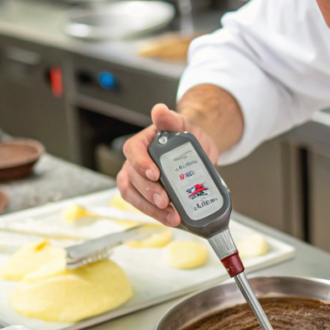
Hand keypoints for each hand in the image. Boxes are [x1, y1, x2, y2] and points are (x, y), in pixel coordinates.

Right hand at [117, 103, 219, 225]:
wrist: (196, 148)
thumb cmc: (186, 135)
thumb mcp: (182, 124)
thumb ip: (171, 119)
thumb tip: (159, 110)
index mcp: (142, 142)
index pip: (133, 151)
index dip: (141, 163)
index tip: (155, 174)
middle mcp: (135, 161)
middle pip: (133, 178)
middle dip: (148, 192)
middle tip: (166, 202)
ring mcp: (137, 179)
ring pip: (133, 196)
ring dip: (151, 209)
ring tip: (172, 217)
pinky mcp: (145, 195)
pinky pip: (144, 206)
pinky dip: (157, 215)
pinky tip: (172, 219)